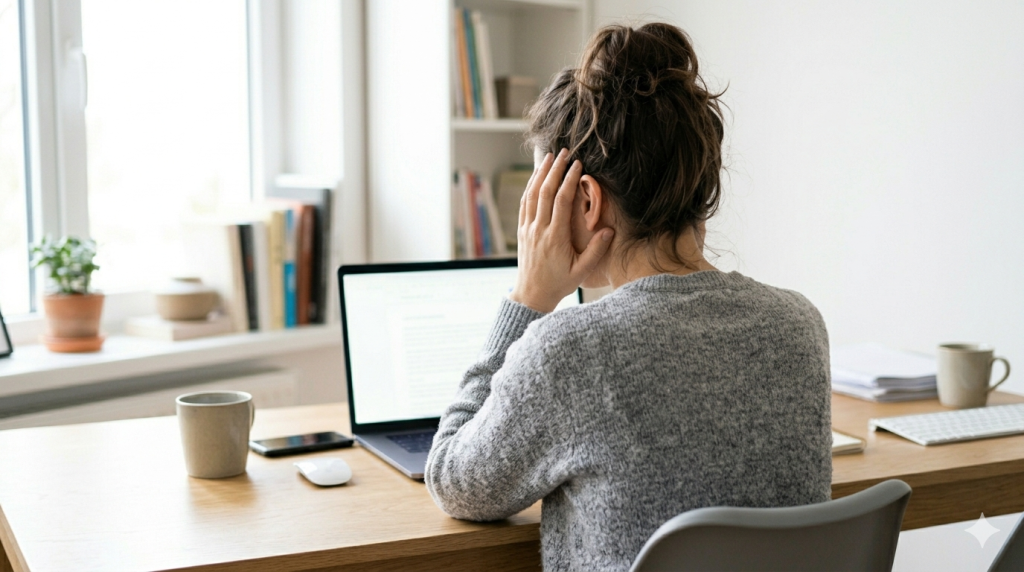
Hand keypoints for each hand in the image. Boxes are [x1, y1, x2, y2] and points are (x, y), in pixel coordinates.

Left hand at [509, 149, 613, 312]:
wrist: (532, 294)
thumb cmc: (560, 283)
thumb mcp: (582, 271)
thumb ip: (596, 251)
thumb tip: (610, 230)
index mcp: (555, 237)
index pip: (562, 201)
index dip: (569, 180)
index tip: (578, 165)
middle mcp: (539, 229)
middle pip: (546, 191)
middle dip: (555, 169)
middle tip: (565, 152)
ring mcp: (528, 228)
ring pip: (532, 194)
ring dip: (541, 173)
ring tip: (550, 157)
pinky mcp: (522, 230)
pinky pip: (525, 203)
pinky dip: (530, 186)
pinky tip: (537, 176)